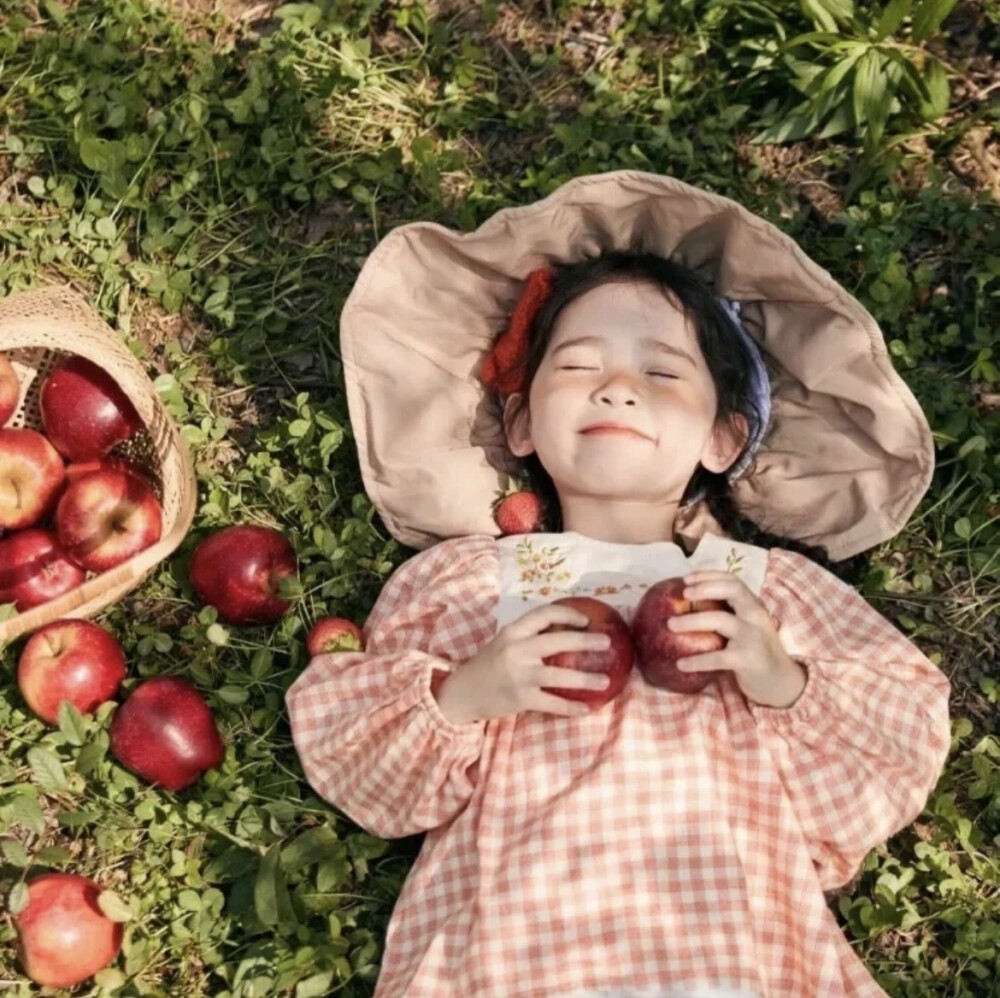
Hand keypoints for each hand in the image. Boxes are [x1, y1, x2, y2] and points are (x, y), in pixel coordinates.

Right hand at [435, 604, 612, 723]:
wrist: (463, 692)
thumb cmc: (489, 665)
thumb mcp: (505, 642)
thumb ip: (529, 636)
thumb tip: (567, 631)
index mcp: (513, 631)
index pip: (544, 614)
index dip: (567, 614)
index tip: (586, 620)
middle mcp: (516, 650)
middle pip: (557, 641)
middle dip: (585, 641)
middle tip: (607, 643)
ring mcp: (519, 675)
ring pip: (559, 675)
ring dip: (586, 678)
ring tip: (606, 681)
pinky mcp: (521, 698)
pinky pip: (553, 703)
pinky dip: (571, 707)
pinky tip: (587, 708)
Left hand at [666, 570, 806, 707]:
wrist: (783, 682)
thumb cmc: (757, 651)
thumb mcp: (748, 627)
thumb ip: (729, 614)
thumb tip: (688, 604)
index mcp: (754, 606)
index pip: (733, 581)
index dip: (709, 575)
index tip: (686, 578)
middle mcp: (756, 617)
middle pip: (732, 591)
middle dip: (705, 588)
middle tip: (683, 595)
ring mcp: (753, 637)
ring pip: (720, 620)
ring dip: (692, 621)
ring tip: (670, 625)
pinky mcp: (748, 660)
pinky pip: (717, 658)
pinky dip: (697, 661)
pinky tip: (680, 664)